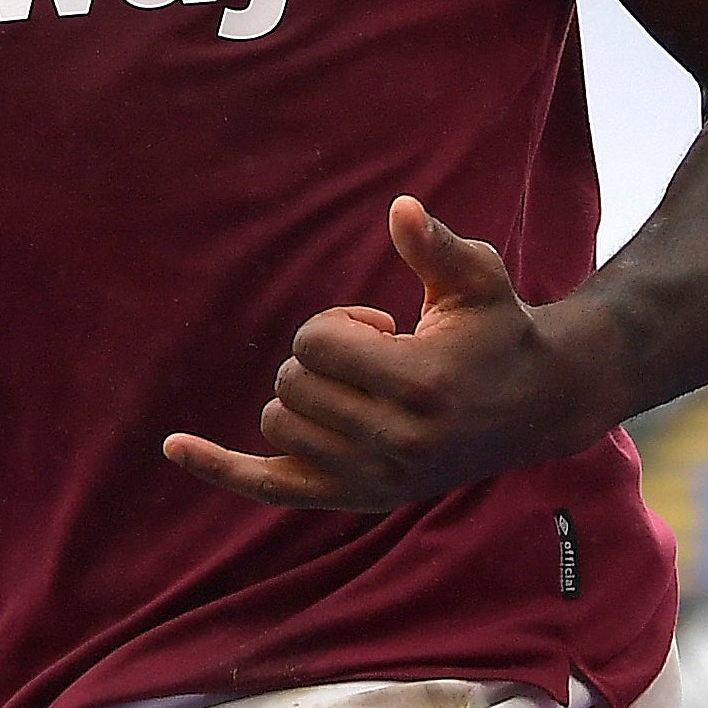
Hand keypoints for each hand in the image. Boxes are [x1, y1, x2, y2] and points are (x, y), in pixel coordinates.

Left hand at [166, 199, 607, 511]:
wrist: (534, 409)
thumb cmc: (499, 331)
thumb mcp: (478, 280)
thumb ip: (437, 248)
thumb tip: (401, 209)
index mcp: (421, 388)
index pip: (316, 345)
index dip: (335, 323)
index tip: (379, 327)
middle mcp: (396, 445)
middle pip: (291, 384)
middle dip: (319, 356)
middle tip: (372, 358)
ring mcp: (373, 481)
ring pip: (278, 423)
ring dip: (303, 394)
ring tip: (358, 390)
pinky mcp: (356, 498)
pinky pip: (269, 487)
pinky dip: (218, 466)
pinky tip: (173, 445)